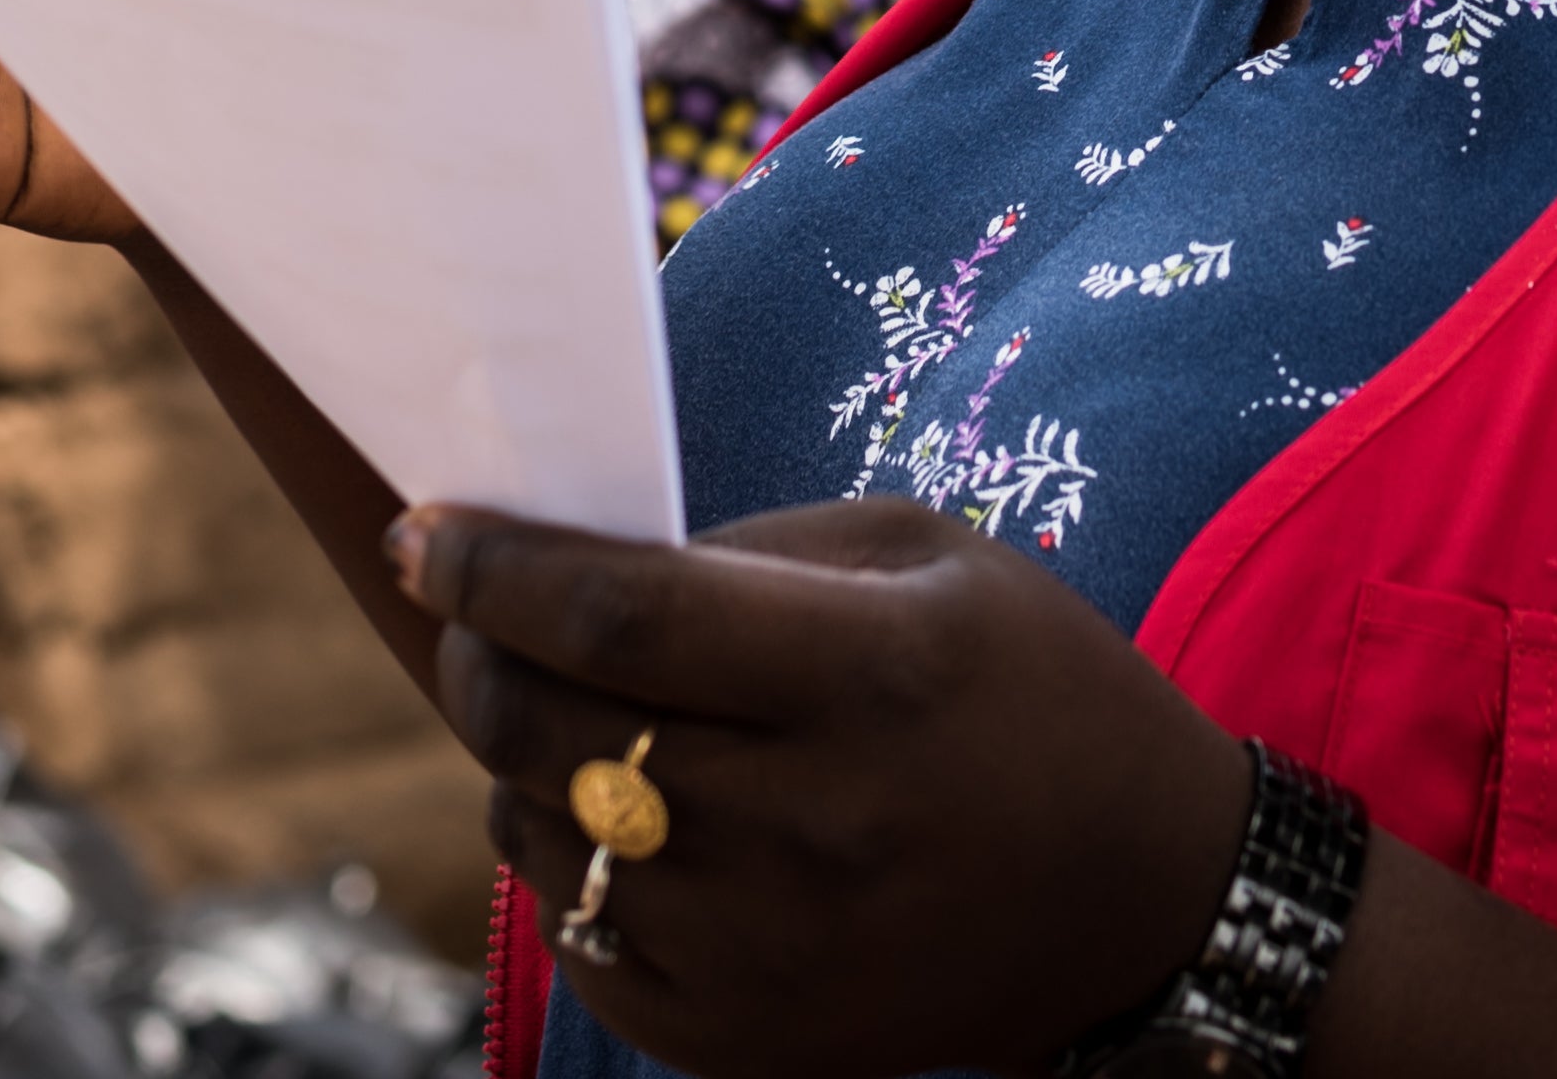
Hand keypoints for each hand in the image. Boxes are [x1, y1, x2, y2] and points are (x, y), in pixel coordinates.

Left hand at [397, 494, 1254, 1078]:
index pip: (622, 615)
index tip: (420, 529)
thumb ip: (742, 553)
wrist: (1136, 902)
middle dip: (477, 652)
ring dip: (523, 761)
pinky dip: (571, 863)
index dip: (495, 568)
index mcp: (875, 678)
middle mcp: (818, 829)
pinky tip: (647, 824)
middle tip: (470, 610)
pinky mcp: (738, 1046)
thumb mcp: (926, 559)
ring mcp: (772, 957)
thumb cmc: (1023, 690)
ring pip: (539, 835)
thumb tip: (556, 561)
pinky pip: (575, 936)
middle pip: (552, 730)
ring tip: (591, 721)